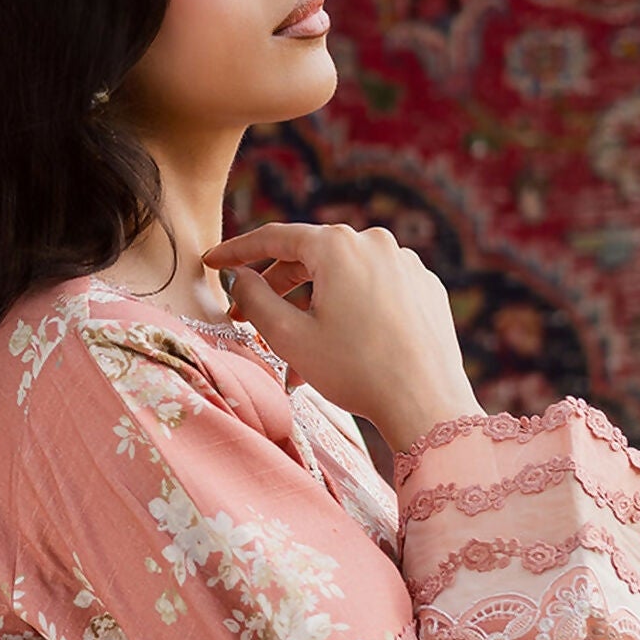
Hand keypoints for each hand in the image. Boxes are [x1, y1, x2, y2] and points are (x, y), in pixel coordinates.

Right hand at [202, 220, 485, 453]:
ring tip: (296, 348)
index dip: (238, 251)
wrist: (426, 402)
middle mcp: (376, 242)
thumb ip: (255, 300)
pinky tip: (341, 344)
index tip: (213, 261)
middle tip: (247, 317)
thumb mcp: (290, 338)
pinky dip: (351, 309)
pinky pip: (376, 290)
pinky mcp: (426, 287)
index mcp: (338, 246)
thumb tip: (240, 277)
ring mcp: (407, 263)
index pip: (275, 237)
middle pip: (311, 256)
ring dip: (313, 305)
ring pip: (344, 277)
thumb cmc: (356, 371)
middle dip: (276, 286)